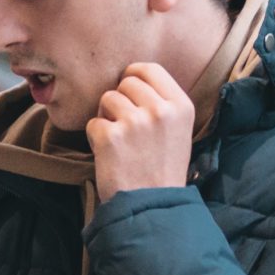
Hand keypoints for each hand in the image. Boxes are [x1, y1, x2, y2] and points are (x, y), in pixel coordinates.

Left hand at [87, 62, 194, 201]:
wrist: (152, 206)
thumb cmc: (162, 170)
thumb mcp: (178, 131)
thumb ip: (162, 104)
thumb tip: (135, 78)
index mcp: (181, 106)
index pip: (149, 69)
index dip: (133, 75)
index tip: (129, 90)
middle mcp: (160, 110)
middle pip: (125, 82)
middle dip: (120, 100)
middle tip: (125, 126)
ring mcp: (135, 122)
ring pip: (107, 99)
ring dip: (107, 117)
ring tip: (119, 142)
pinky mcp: (111, 136)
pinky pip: (93, 123)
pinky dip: (95, 138)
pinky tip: (110, 155)